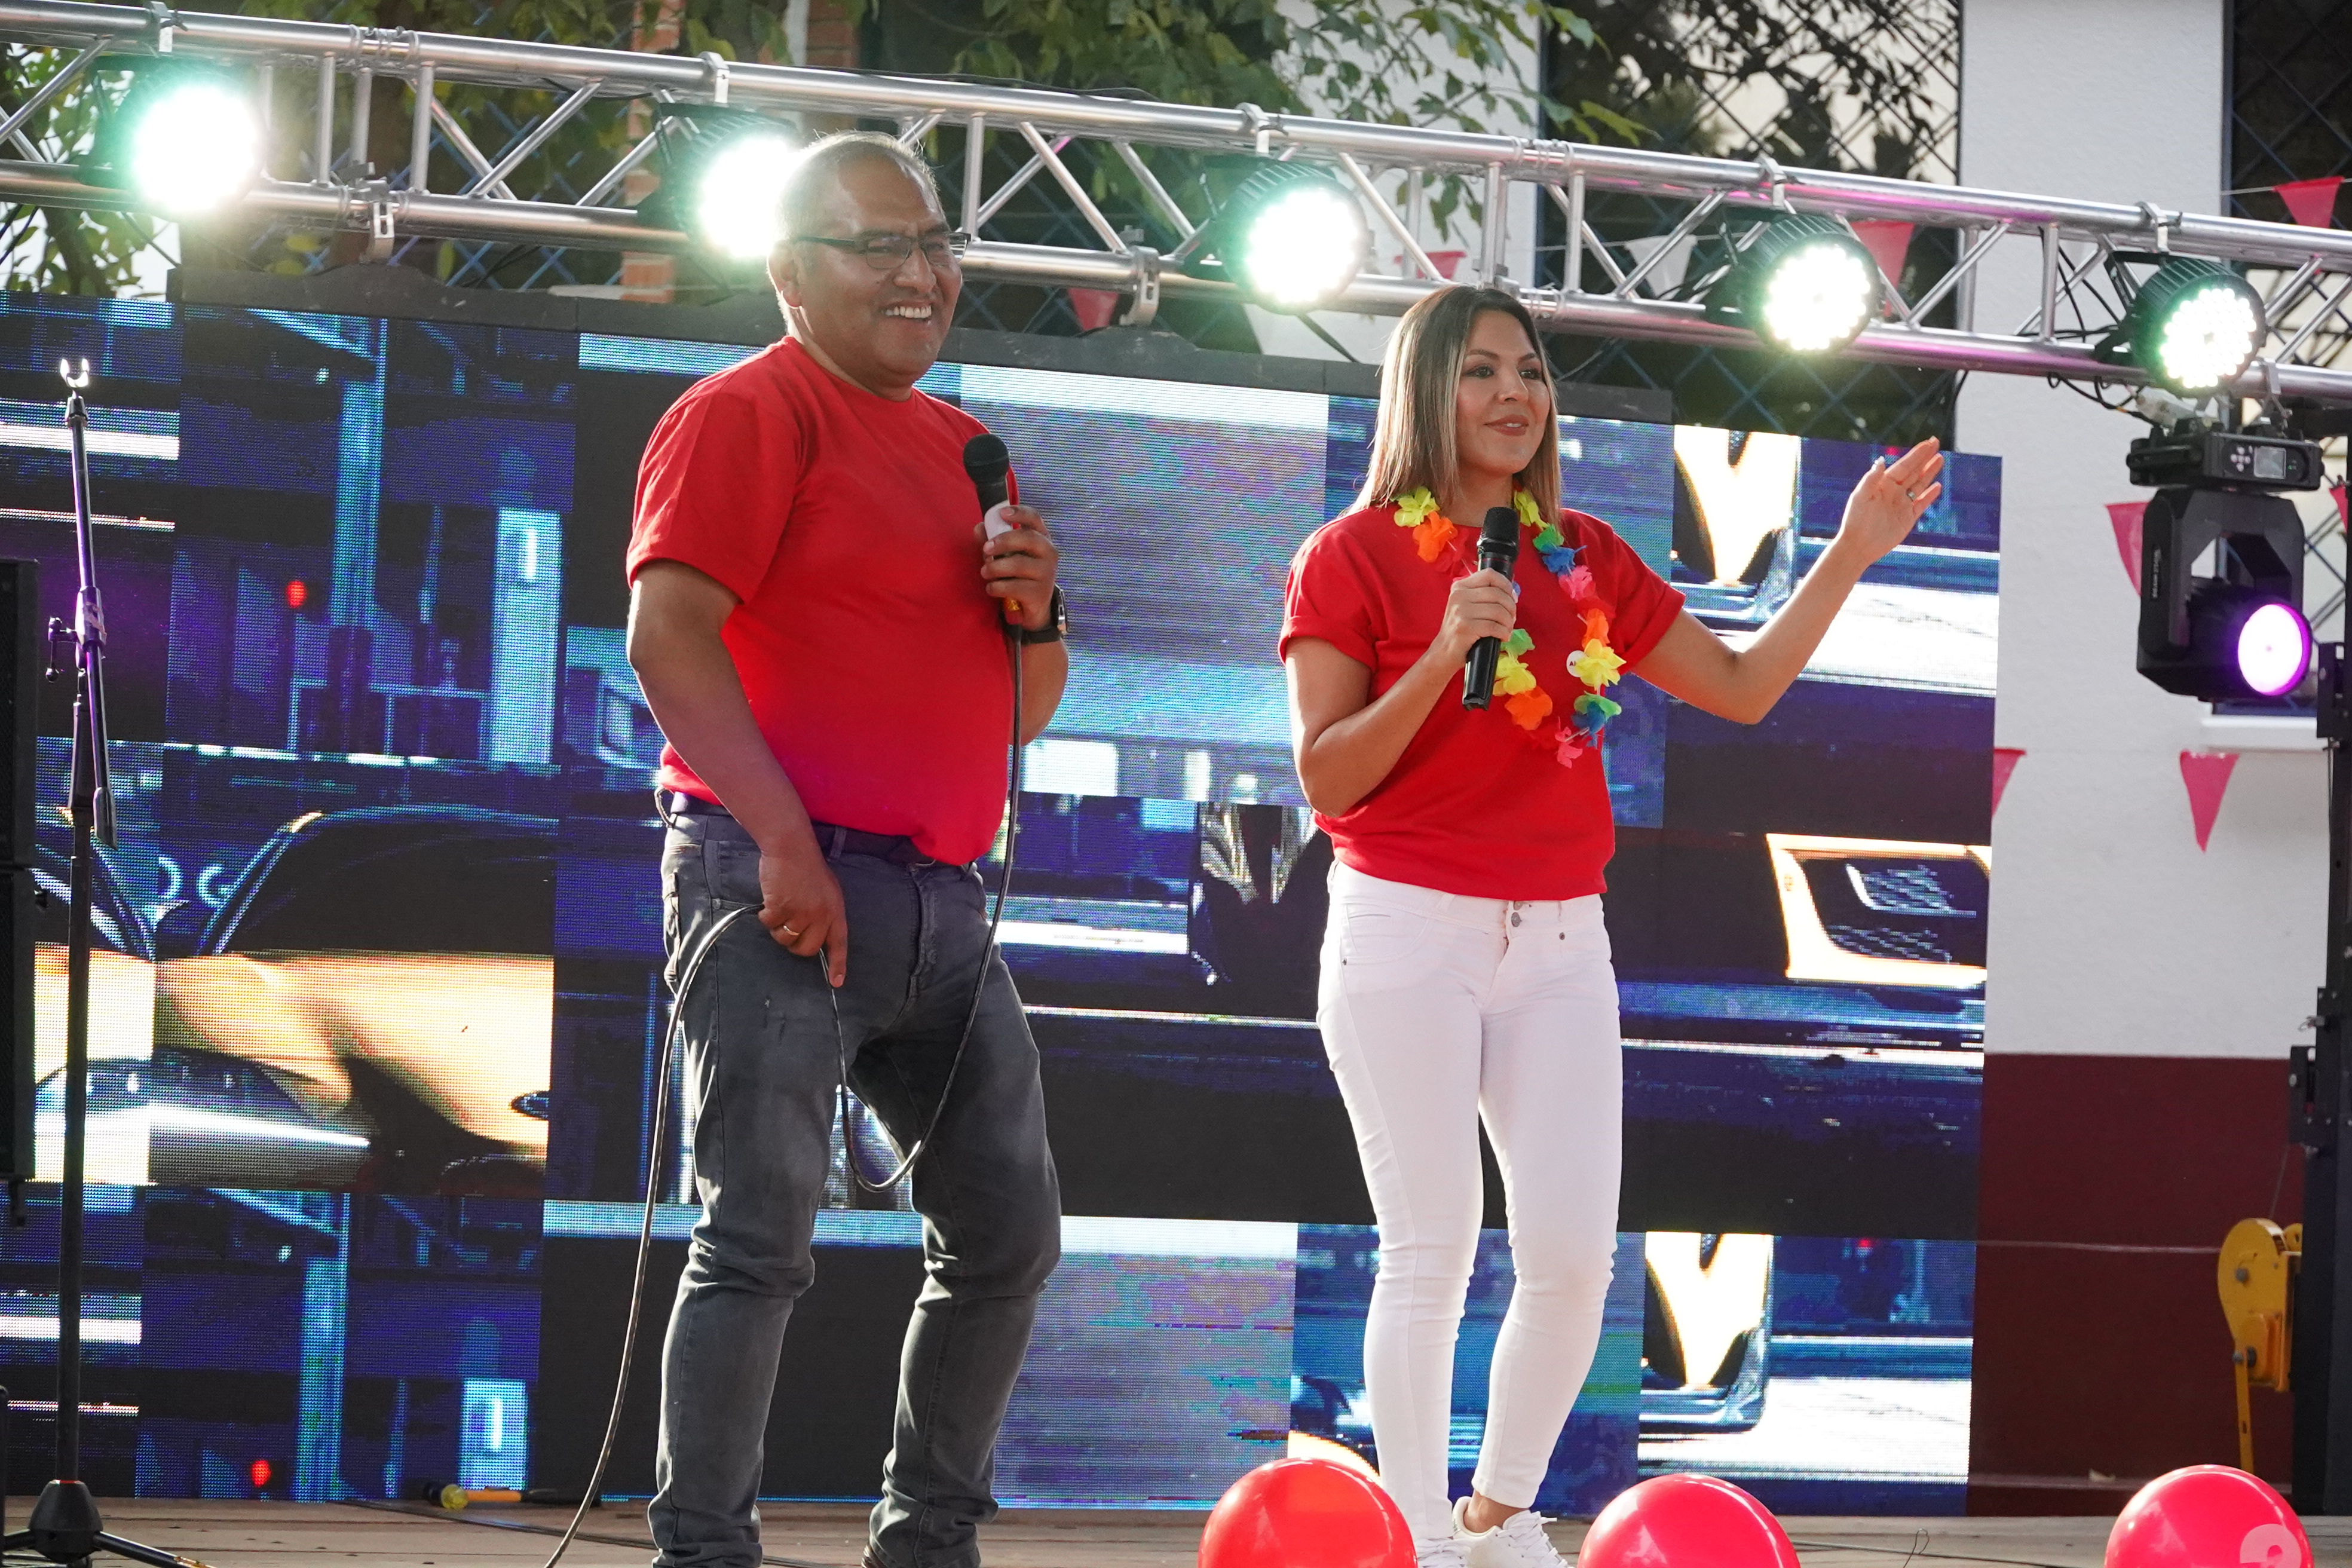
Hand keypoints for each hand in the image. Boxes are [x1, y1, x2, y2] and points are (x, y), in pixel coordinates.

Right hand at [756, 833, 847, 986]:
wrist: (791, 847)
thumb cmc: (807, 866)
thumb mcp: (827, 890)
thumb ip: (824, 912)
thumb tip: (814, 932)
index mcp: (835, 910)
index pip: (839, 942)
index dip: (838, 964)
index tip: (836, 982)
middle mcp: (821, 915)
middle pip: (807, 949)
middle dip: (795, 944)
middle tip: (788, 928)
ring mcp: (801, 912)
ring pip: (785, 939)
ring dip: (778, 928)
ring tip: (779, 907)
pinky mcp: (781, 908)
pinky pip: (769, 924)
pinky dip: (765, 915)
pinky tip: (770, 899)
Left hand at [977, 504, 1058, 631]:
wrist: (1034, 607)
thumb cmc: (1018, 574)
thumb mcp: (1006, 555)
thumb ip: (992, 540)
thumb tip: (979, 527)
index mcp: (1041, 538)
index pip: (1035, 518)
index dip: (1019, 513)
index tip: (1002, 513)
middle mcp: (1049, 553)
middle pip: (1028, 538)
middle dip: (1003, 541)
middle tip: (985, 549)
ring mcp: (1047, 573)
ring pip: (1018, 564)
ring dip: (995, 568)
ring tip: (985, 572)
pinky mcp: (1040, 593)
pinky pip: (1014, 587)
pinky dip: (997, 587)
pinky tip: (991, 588)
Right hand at [1429, 568, 1517, 666]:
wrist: (1443, 653)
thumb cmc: (1460, 630)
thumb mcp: (1466, 606)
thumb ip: (1483, 596)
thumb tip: (1511, 594)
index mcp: (1460, 587)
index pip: (1489, 575)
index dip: (1506, 585)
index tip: (1512, 598)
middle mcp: (1459, 596)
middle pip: (1497, 593)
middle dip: (1511, 608)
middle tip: (1511, 619)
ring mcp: (1460, 611)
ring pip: (1498, 611)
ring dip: (1508, 623)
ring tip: (1507, 630)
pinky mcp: (1465, 627)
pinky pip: (1494, 626)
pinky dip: (1503, 633)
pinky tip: (1502, 637)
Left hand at [1836, 436, 1943, 565]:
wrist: (1858, 546)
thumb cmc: (1855, 520)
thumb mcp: (1860, 497)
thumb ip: (1871, 479)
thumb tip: (1881, 460)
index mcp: (1883, 484)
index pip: (1904, 465)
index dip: (1916, 454)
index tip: (1928, 443)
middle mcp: (1894, 492)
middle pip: (1913, 471)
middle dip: (1925, 457)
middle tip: (1936, 442)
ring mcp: (1902, 505)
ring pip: (1919, 485)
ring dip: (1929, 472)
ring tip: (1939, 458)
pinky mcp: (1908, 519)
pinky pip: (1921, 504)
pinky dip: (1930, 495)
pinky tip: (1937, 486)